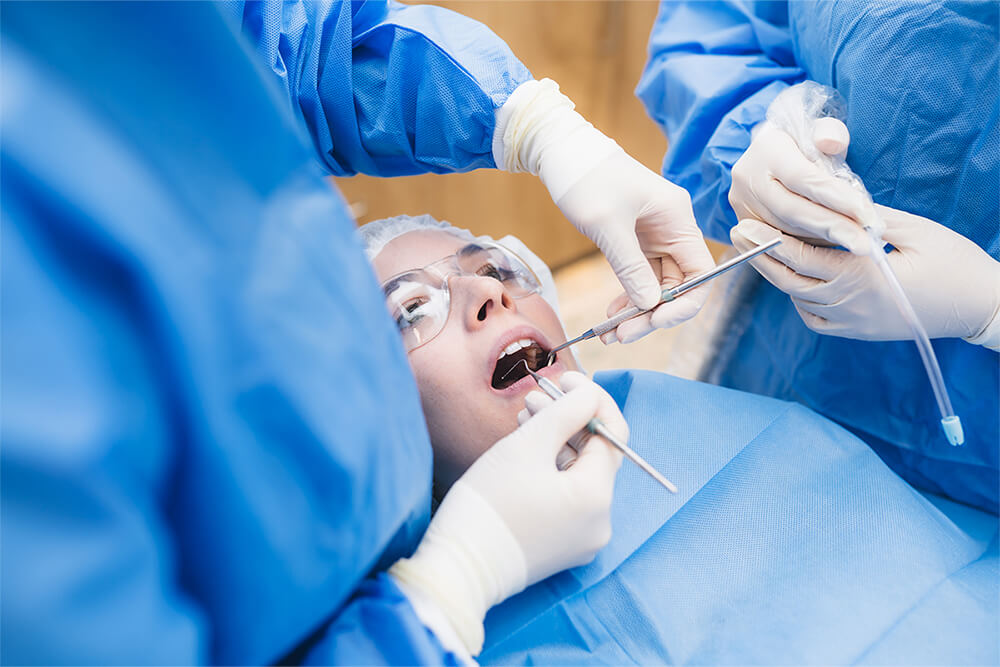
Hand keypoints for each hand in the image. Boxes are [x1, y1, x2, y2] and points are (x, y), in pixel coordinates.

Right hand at [389, 372, 624, 653]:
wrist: (458, 569)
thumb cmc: (489, 503)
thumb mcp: (528, 445)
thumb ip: (565, 412)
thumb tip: (589, 395)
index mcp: (597, 496)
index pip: (613, 434)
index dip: (591, 400)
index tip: (565, 379)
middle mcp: (600, 521)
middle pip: (594, 455)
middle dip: (569, 419)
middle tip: (537, 395)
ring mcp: (582, 538)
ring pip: (577, 474)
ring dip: (557, 442)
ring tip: (526, 416)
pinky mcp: (562, 546)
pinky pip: (567, 497)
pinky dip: (551, 470)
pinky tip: (527, 450)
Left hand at [494, 79, 714, 336]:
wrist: (563, 153)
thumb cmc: (588, 178)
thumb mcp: (608, 225)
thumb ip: (631, 266)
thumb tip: (650, 304)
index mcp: (678, 219)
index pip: (700, 273)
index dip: (685, 304)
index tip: (656, 321)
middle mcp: (672, 230)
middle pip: (679, 286)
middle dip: (654, 315)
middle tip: (623, 336)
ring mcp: (654, 238)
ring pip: (657, 287)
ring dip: (639, 313)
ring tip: (612, 335)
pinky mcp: (635, 243)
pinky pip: (639, 279)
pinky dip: (628, 299)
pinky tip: (611, 316)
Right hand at [729, 118, 876, 253]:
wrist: (769, 159)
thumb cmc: (803, 144)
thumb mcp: (821, 130)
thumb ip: (831, 133)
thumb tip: (831, 144)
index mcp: (766, 150)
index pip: (803, 178)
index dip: (836, 198)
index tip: (867, 216)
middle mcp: (748, 179)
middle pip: (792, 210)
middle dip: (833, 228)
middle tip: (865, 244)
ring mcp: (743, 205)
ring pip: (785, 231)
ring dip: (823, 240)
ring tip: (856, 243)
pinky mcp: (745, 225)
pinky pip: (779, 242)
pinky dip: (810, 246)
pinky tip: (834, 246)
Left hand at [730, 206, 999, 342]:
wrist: (979, 307)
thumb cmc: (954, 263)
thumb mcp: (914, 230)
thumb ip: (868, 218)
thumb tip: (833, 201)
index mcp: (861, 276)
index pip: (801, 257)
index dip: (768, 241)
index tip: (744, 225)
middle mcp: (850, 304)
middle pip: (789, 281)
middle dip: (761, 257)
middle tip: (738, 234)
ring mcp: (853, 323)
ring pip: (799, 299)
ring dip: (780, 276)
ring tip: (764, 250)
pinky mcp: (858, 333)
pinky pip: (815, 319)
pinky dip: (801, 299)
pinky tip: (800, 280)